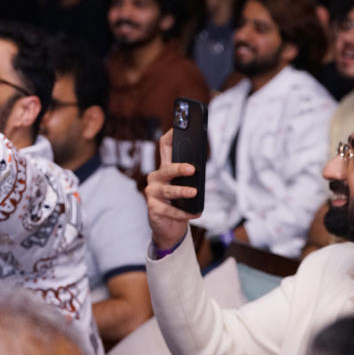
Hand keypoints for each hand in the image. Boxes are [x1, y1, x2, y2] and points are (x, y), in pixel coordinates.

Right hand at [145, 129, 200, 250]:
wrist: (169, 227)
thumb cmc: (180, 203)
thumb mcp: (185, 187)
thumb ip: (190, 176)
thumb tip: (201, 168)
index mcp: (164, 168)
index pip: (165, 146)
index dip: (171, 136)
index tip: (179, 127)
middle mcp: (156, 177)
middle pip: (167, 168)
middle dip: (179, 168)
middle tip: (192, 169)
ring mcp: (152, 192)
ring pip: (168, 190)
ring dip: (182, 191)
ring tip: (194, 192)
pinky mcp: (153, 208)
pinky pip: (170, 210)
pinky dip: (183, 213)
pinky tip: (195, 213)